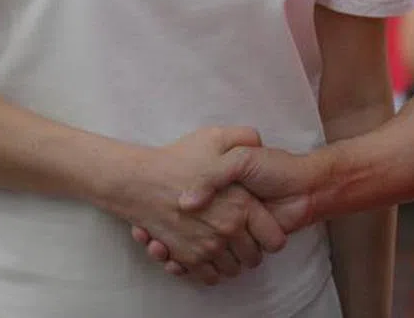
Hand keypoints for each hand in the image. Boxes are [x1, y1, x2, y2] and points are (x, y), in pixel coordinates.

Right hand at [109, 126, 287, 285]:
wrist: (139, 181)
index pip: (274, 239)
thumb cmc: (180, 158)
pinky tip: (209, 254)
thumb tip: (262, 145)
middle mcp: (227, 231)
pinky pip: (208, 276)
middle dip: (253, 250)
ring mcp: (206, 247)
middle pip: (253, 258)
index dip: (273, 235)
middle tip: (247, 237)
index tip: (266, 228)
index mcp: (242, 205)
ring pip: (231, 270)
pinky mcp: (186, 258)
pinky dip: (211, 270)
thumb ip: (247, 138)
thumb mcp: (218, 137)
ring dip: (232, 261)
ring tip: (228, 246)